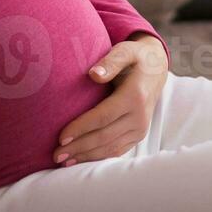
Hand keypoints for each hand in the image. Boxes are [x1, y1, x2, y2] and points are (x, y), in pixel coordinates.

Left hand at [53, 34, 168, 166]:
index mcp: (135, 97)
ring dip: (86, 156)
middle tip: (55, 154)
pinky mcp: (138, 136)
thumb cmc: (134, 58)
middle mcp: (140, 117)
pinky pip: (117, 151)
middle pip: (104, 137)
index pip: (103, 117)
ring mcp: (141, 129)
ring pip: (110, 148)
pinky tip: (80, 160)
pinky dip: (98, 158)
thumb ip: (110, 62)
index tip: (61, 137)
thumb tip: (93, 74)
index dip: (81, 128)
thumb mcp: (125, 51)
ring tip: (63, 160)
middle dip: (79, 147)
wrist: (156, 70)